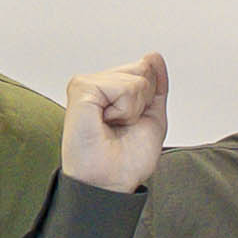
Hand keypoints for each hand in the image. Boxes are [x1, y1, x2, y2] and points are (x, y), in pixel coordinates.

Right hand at [59, 51, 171, 193]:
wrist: (110, 181)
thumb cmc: (125, 159)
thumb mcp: (152, 117)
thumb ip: (155, 86)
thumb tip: (153, 56)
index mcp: (110, 91)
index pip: (144, 70)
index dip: (149, 97)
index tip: (131, 123)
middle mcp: (96, 85)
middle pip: (142, 69)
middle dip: (143, 101)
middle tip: (122, 126)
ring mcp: (87, 85)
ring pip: (136, 79)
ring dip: (133, 109)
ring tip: (114, 126)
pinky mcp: (81, 88)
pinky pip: (124, 87)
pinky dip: (125, 109)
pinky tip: (107, 121)